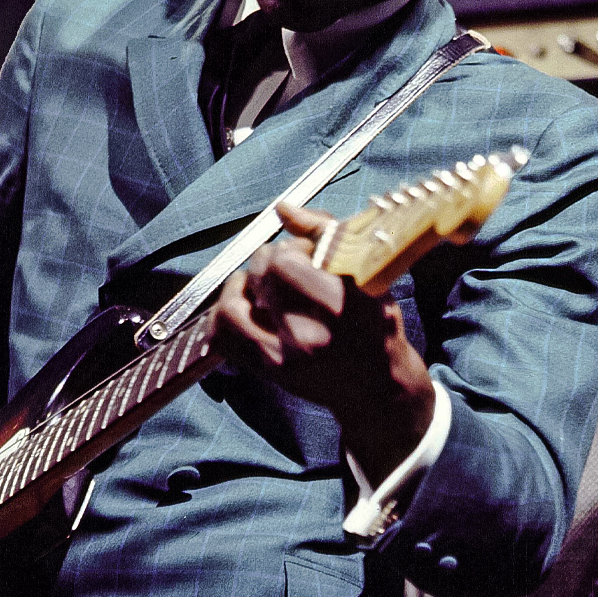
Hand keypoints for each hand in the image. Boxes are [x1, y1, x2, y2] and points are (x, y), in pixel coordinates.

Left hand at [211, 202, 435, 482]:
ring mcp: (283, 358)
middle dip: (271, 262)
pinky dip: (226, 314)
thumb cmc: (373, 325)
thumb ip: (324, 233)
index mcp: (340, 308)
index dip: (292, 249)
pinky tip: (247, 308)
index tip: (309, 256)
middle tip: (290, 271)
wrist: (376, 388)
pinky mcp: (266, 372)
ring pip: (231, 304)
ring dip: (243, 286)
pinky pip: (221, 334)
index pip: (284, 261)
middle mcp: (308, 336)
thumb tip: (282, 207)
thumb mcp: (366, 275)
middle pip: (259, 275)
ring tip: (264, 288)